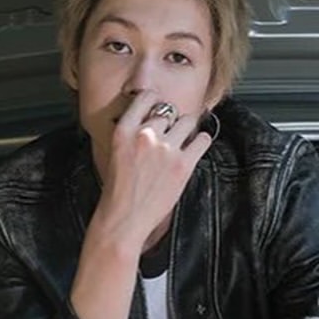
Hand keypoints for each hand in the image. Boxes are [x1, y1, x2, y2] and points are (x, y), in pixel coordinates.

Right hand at [97, 90, 212, 249]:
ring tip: (183, 142)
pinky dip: (201, 142)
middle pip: (168, 111)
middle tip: (169, 137)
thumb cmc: (118, 194)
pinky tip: (196, 146)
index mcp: (125, 131)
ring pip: (187, 121)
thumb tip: (154, 124)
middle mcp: (146, 135)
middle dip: (170, 123)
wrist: (124, 220)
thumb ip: (133, 136)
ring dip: (186, 130)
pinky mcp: (183, 165)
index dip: (155, 101)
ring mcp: (166, 149)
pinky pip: (202, 140)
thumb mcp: (116, 154)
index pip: (146, 98)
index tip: (159, 107)